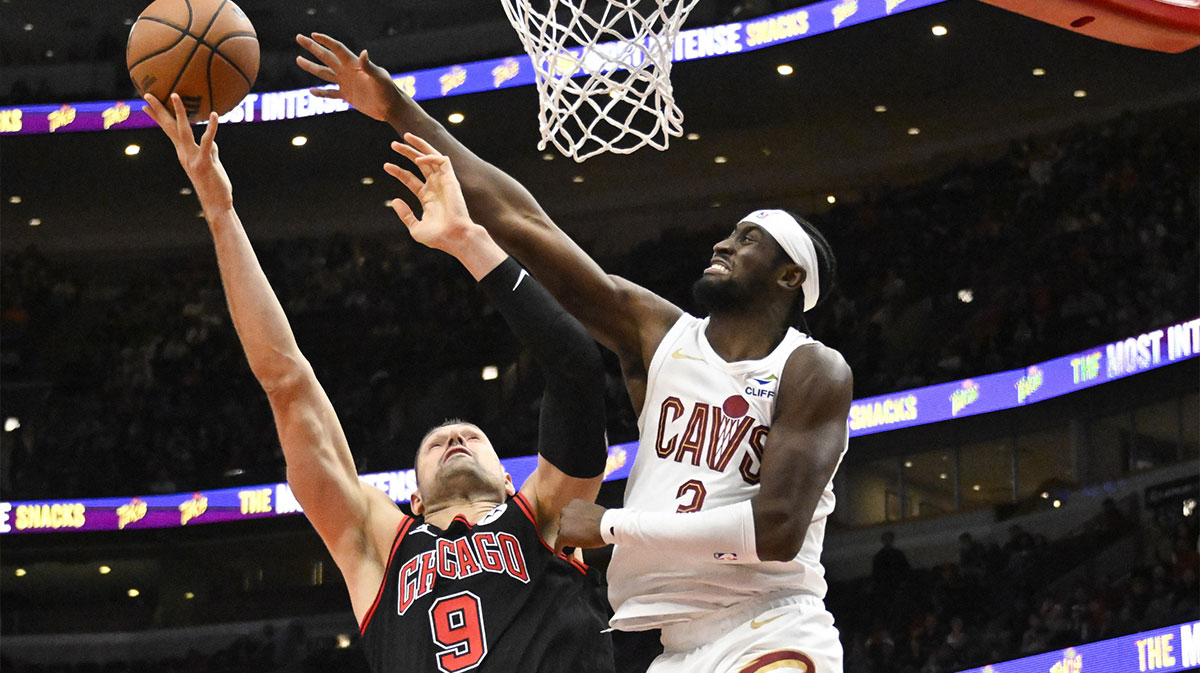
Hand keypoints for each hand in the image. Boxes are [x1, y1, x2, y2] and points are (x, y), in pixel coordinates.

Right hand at [142, 93, 232, 216]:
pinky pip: (208, 141)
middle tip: (147, 94)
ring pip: (183, 130)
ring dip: (179, 112)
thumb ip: (209, 151)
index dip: (157, 117)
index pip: (168, 131)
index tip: (145, 105)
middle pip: (169, 127)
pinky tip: (214, 114)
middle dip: (158, 110)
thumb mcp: (210, 163)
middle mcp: (184, 153)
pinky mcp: (204, 162)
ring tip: (175, 95)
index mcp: (183, 152)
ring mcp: (192, 157)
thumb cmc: (214, 185)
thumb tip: (212, 142)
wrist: (217, 204)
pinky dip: (211, 127)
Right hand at [295, 33, 401, 121]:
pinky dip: (321, 92)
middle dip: (312, 47)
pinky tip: (311, 91)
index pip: (337, 48)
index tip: (313, 34)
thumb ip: (369, 66)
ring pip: (324, 73)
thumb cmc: (388, 90)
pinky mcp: (347, 96)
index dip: (325, 41)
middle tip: (299, 38)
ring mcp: (346, 83)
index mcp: (354, 64)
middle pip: (326, 56)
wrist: (391, 107)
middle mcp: (347, 71)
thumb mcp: (379, 77)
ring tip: (298, 59)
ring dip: (311, 67)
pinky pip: (330, 93)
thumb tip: (363, 52)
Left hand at [385, 133, 478, 253]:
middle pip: (420, 164)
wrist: (454, 237)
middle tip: (393, 144)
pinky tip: (419, 159)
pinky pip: (442, 161)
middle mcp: (435, 187)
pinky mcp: (451, 180)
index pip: (411, 179)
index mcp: (428, 198)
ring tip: (405, 137)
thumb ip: (405, 214)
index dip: (398, 171)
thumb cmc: (438, 237)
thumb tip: (394, 201)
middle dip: (407, 153)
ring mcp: (443, 182)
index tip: (386, 166)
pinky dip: (430, 157)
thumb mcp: (415, 228)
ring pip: (431, 157)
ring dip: (419, 146)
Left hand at [555, 499, 607, 551]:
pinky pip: (558, 545)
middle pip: (564, 526)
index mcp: (574, 503)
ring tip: (572, 551)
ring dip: (568, 543)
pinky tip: (558, 555)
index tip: (576, 532)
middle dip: (570, 534)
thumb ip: (584, 517)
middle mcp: (566, 511)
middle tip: (577, 541)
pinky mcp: (563, 535)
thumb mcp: (592, 512)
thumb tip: (584, 527)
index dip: (573, 526)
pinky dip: (558, 551)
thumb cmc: (605, 520)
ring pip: (562, 536)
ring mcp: (564, 523)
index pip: (570, 516)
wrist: (607, 526)